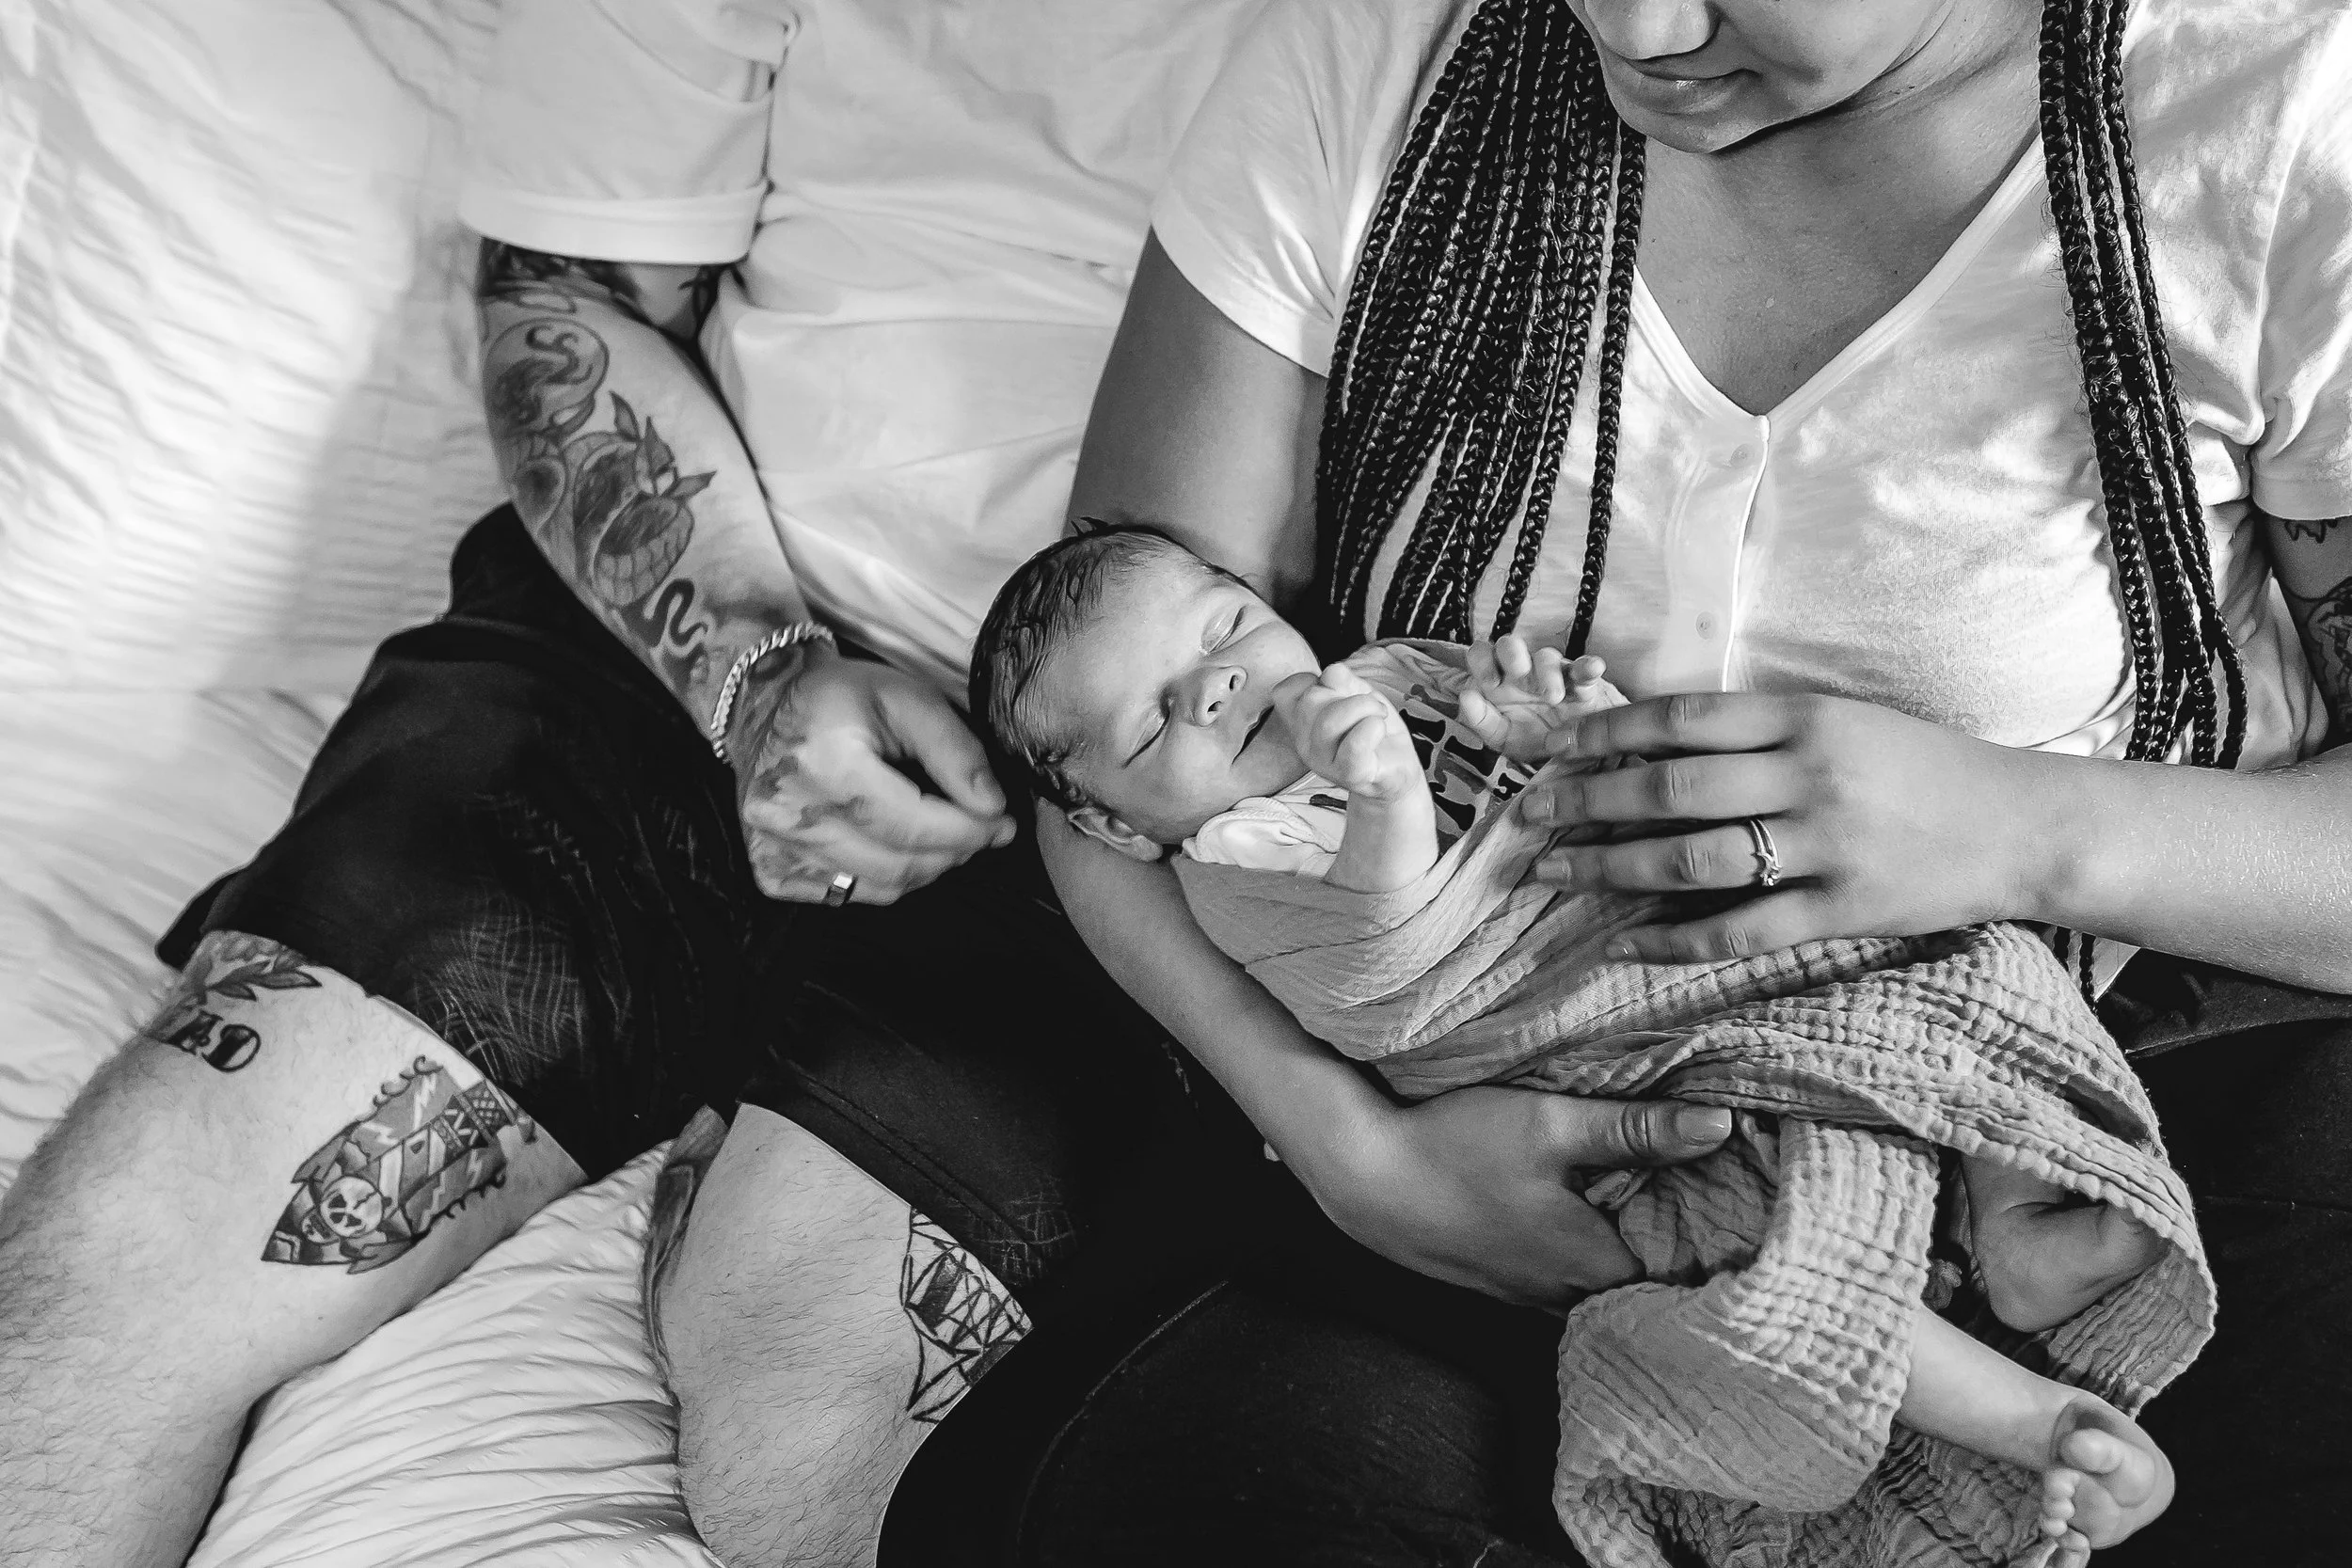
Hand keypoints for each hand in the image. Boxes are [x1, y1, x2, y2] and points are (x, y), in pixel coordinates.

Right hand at [728, 644, 1014, 902]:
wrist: (761, 706)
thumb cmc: (837, 698)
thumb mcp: (906, 699)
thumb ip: (955, 751)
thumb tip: (992, 807)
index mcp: (822, 766)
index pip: (913, 825)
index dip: (969, 831)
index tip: (1001, 823)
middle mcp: (789, 815)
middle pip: (900, 865)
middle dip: (954, 851)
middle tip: (980, 827)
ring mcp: (774, 849)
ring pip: (880, 887)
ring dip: (924, 867)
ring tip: (939, 831)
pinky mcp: (769, 870)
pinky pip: (847, 894)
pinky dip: (883, 876)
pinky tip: (890, 841)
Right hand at [1276, 662, 1423, 801]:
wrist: (1397, 769)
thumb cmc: (1372, 729)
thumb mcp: (1359, 695)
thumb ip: (1343, 681)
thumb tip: (1331, 672)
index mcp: (1302, 723)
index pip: (1285, 692)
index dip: (1314, 680)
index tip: (1339, 691)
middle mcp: (1305, 744)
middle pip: (1311, 700)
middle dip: (1349, 693)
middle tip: (1372, 705)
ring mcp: (1324, 763)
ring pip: (1329, 722)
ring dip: (1365, 707)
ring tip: (1379, 716)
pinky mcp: (1351, 775)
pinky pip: (1354, 746)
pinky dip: (1373, 728)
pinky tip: (1379, 730)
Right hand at [1314, 1087, 1733, 1305]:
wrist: (1362, 1177)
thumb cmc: (1455, 1147)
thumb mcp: (1549, 1123)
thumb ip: (1636, 1128)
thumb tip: (1723, 1125)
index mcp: (1592, 1262)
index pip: (1685, 1273)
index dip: (1717, 1242)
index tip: (1746, 1207)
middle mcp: (1564, 1294)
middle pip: (1644, 1286)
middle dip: (1677, 1250)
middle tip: (1711, 1203)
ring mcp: (1526, 1295)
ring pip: (1601, 1286)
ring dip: (1627, 1255)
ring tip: (1654, 1209)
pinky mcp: (1498, 1283)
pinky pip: (1562, 1282)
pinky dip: (1585, 1257)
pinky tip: (1581, 1218)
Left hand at [1456, 637, 1619, 762]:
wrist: (1571, 754)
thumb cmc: (1530, 740)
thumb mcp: (1501, 737)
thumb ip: (1481, 720)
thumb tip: (1467, 697)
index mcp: (1498, 682)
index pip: (1481, 655)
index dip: (1482, 660)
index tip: (1490, 682)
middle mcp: (1522, 673)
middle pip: (1510, 646)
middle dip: (1512, 653)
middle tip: (1519, 672)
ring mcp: (1553, 674)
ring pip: (1546, 657)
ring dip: (1548, 673)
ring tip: (1553, 697)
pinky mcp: (1582, 683)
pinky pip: (1585, 669)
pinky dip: (1588, 667)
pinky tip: (1592, 669)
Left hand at [1521, 691, 2043, 961]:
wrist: (2025, 827)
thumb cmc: (1924, 768)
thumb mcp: (1844, 722)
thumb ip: (1760, 732)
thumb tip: (1654, 742)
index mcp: (1806, 718)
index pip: (1682, 719)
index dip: (1607, 732)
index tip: (1552, 746)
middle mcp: (1809, 777)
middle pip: (1670, 788)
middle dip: (1587, 801)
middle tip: (1527, 813)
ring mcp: (1826, 847)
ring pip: (1692, 858)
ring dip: (1611, 867)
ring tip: (1554, 873)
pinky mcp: (1843, 910)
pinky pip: (1741, 928)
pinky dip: (1675, 936)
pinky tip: (1625, 940)